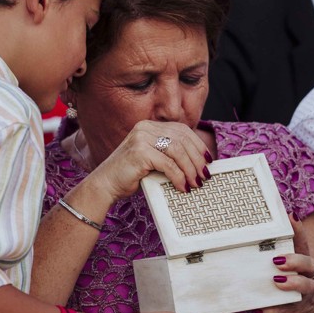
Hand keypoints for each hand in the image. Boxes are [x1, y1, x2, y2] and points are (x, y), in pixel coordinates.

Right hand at [90, 121, 209, 200]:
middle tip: (204, 175)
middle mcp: (146, 128)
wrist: (105, 184)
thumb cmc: (130, 175)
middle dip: (197, 159)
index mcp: (150, 126)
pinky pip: (168, 164)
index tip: (208, 160)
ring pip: (178, 151)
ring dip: (190, 169)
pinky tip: (182, 187)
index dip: (198, 145)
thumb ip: (169, 154)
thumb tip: (198, 162)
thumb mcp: (153, 159)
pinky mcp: (139, 152)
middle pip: (182, 139)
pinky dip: (179, 177)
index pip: (182, 130)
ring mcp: (141, 138)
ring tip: (195, 182)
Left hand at [256, 218, 313, 312]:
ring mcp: (304, 295)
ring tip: (276, 280)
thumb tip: (247, 244)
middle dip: (295, 259)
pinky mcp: (296, 312)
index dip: (299, 230)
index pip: (303, 244)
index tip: (291, 216)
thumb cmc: (295, 290)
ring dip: (292, 283)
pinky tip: (259, 311)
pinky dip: (272, 311)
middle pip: (308, 263)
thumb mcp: (291, 273)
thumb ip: (276, 259)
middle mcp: (307, 276)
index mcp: (303, 264)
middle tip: (278, 259)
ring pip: (305, 286)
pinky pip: (285, 311)